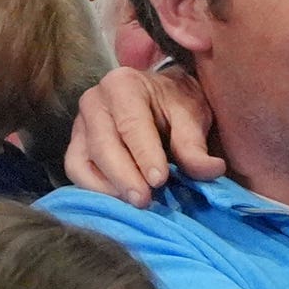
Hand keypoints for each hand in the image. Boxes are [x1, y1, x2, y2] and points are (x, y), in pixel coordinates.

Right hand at [65, 65, 225, 204]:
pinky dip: (94, 190)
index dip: (144, 154)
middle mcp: (94, 101)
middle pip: (103, 145)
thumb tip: (212, 170)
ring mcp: (80, 125)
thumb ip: (196, 144)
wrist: (159, 98)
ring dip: (107, 188)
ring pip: (82, 162)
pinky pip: (76, 172)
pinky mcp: (75, 147)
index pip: (131, 123)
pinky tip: (119, 202)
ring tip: (134, 204)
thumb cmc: (175, 104)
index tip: (159, 180)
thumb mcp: (192, 116)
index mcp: (123, 84)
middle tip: (145, 201)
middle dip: (124, 176)